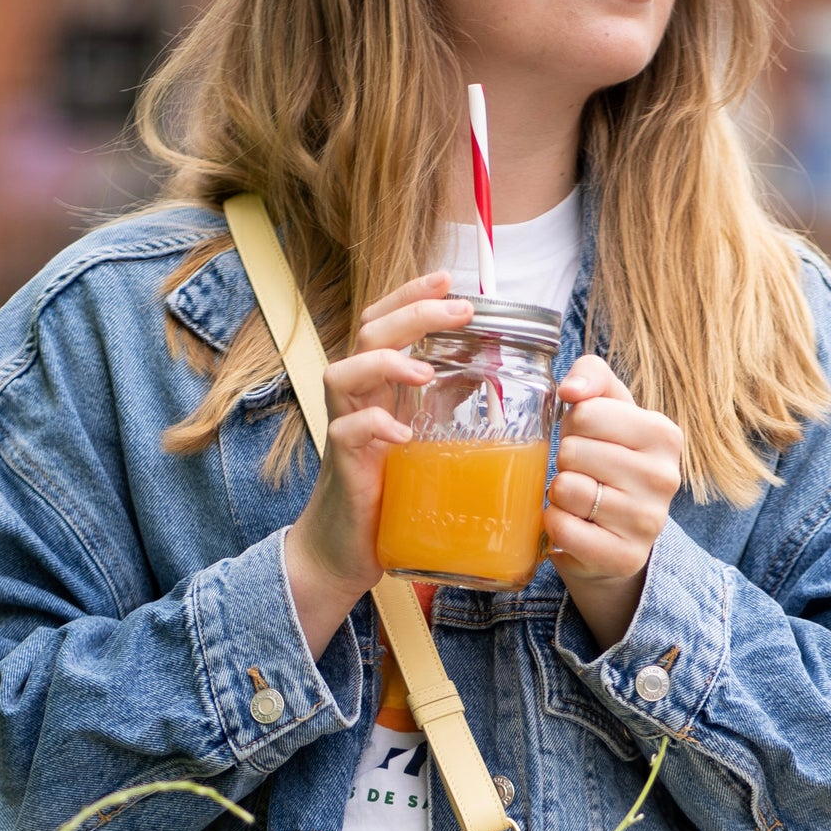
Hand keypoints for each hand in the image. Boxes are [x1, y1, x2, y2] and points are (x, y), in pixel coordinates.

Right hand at [285, 273, 472, 656]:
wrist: (347, 551)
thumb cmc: (389, 493)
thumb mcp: (425, 439)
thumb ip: (445, 404)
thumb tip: (489, 373)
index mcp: (379, 386)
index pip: (385, 323)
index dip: (412, 296)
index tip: (449, 279)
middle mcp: (357, 399)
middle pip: (369, 334)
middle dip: (412, 313)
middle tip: (458, 309)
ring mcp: (345, 429)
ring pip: (345, 373)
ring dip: (387, 364)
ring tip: (423, 368)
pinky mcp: (342, 466)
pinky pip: (348, 433)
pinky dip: (373, 427)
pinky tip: (400, 432)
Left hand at [545, 356, 682, 652]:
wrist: (621, 534)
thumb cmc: (609, 458)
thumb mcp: (608, 407)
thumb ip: (591, 375)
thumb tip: (570, 390)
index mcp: (663, 434)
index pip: (585, 413)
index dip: (573, 427)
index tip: (590, 441)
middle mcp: (664, 477)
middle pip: (572, 451)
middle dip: (565, 461)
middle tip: (583, 473)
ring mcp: (647, 521)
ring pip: (567, 489)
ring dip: (559, 494)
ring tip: (579, 499)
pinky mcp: (624, 557)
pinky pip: (563, 529)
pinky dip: (555, 524)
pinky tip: (574, 523)